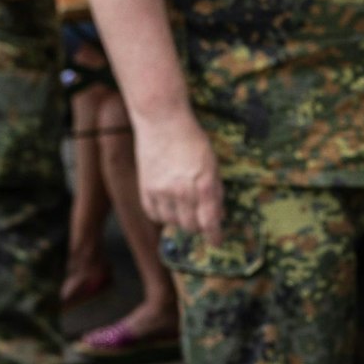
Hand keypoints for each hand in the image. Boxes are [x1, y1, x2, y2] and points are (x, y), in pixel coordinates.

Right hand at [134, 106, 222, 238]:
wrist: (162, 121)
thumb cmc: (192, 141)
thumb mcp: (213, 166)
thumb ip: (215, 192)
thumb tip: (218, 215)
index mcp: (204, 186)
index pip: (210, 222)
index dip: (214, 236)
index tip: (216, 241)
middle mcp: (182, 192)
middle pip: (191, 226)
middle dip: (199, 226)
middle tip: (201, 218)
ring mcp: (161, 191)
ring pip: (172, 222)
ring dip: (180, 220)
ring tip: (184, 209)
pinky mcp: (145, 187)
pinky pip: (153, 214)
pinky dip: (162, 215)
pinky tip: (168, 208)